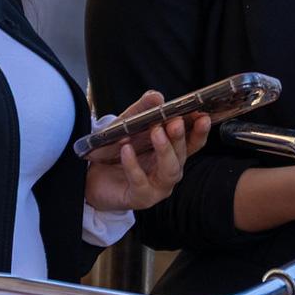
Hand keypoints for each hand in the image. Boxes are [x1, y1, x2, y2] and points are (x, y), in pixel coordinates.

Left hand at [83, 91, 211, 211]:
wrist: (92, 175)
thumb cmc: (116, 151)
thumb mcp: (128, 124)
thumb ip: (143, 110)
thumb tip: (156, 96)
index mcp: (173, 152)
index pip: (193, 142)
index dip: (200, 130)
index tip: (202, 116)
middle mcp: (170, 170)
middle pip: (182, 154)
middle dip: (180, 137)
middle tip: (174, 122)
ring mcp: (158, 186)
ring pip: (170, 170)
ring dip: (165, 150)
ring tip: (156, 132)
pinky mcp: (141, 198)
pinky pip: (140, 182)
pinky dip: (133, 165)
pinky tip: (126, 149)